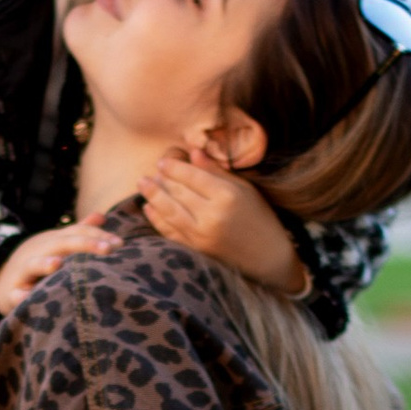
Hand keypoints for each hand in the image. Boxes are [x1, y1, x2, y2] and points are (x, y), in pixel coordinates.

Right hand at [0, 221, 116, 314]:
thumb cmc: (36, 263)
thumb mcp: (56, 244)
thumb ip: (78, 232)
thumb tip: (102, 215)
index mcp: (53, 241)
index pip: (77, 233)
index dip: (97, 236)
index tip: (120, 244)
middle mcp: (39, 251)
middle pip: (62, 244)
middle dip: (85, 245)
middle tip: (108, 249)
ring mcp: (23, 270)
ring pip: (34, 264)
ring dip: (45, 263)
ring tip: (59, 264)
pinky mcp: (11, 291)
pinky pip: (14, 293)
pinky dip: (19, 295)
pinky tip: (25, 296)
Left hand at [138, 140, 306, 294]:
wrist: (268, 257)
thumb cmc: (260, 218)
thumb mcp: (245, 189)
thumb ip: (217, 171)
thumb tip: (193, 152)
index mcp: (226, 196)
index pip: (192, 176)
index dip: (174, 167)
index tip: (162, 162)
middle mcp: (212, 216)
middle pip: (178, 193)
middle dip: (160, 181)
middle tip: (149, 173)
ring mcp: (202, 235)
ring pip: (170, 212)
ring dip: (153, 197)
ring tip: (142, 184)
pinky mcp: (197, 250)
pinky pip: (170, 232)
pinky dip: (157, 220)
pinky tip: (148, 208)